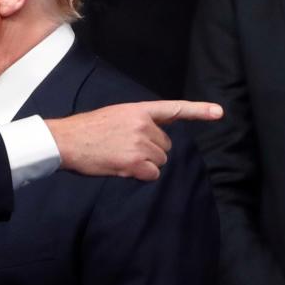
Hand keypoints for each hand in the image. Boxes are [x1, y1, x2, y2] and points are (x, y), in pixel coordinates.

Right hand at [44, 100, 222, 179]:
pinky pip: (152, 174)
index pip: (173, 109)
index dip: (199, 111)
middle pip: (166, 146)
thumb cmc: (85, 131)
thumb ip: (138, 122)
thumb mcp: (114, 116)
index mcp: (138, 110)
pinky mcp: (135, 162)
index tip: (219, 112)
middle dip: (151, 151)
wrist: (65, 141)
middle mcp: (143, 125)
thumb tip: (157, 138)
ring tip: (120, 157)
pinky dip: (140, 175)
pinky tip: (122, 168)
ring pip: (160, 161)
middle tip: (125, 149)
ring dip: (145, 164)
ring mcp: (140, 143)